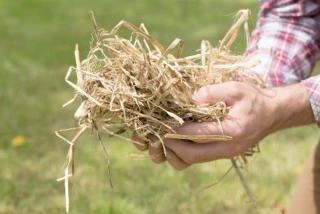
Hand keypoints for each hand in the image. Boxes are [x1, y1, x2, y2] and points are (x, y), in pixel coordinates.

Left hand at [132, 81, 313, 169]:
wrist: (271, 114)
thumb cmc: (253, 99)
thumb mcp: (237, 88)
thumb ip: (215, 92)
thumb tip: (192, 98)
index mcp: (233, 131)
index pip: (198, 135)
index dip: (177, 131)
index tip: (160, 124)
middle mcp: (227, 148)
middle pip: (192, 155)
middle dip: (171, 145)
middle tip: (156, 133)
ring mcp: (223, 153)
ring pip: (192, 161)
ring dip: (173, 153)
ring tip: (161, 138)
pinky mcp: (219, 153)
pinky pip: (196, 158)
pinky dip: (180, 153)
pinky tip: (173, 140)